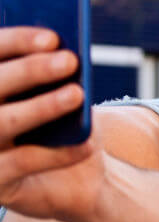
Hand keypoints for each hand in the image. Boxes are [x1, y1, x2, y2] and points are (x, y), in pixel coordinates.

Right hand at [0, 27, 99, 218]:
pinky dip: (56, 153)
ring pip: (2, 122)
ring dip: (40, 106)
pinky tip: (87, 144)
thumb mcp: (62, 99)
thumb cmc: (65, 129)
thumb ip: (54, 76)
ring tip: (77, 94)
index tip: (52, 37)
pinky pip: (22, 163)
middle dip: (30, 70)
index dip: (15, 42)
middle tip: (69, 59)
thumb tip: (60, 50)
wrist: (75, 184)